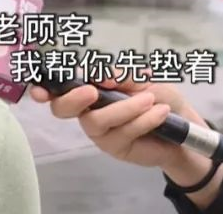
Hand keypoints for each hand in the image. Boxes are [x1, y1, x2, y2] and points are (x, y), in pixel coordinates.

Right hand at [29, 76, 204, 169]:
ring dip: (124, 108)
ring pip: (96, 121)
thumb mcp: (142, 78)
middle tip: (92, 90)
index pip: (59, 87)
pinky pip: (122, 132)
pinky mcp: (115, 147)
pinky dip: (143, 119)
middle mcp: (87, 110)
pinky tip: (160, 113)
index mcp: (88, 88)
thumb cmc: (157, 96)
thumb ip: (121, 75)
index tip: (38, 90)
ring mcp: (99, 131)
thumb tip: (100, 75)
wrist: (183, 123)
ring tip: (151, 100)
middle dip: (73, 99)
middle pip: (62, 109)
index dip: (44, 88)